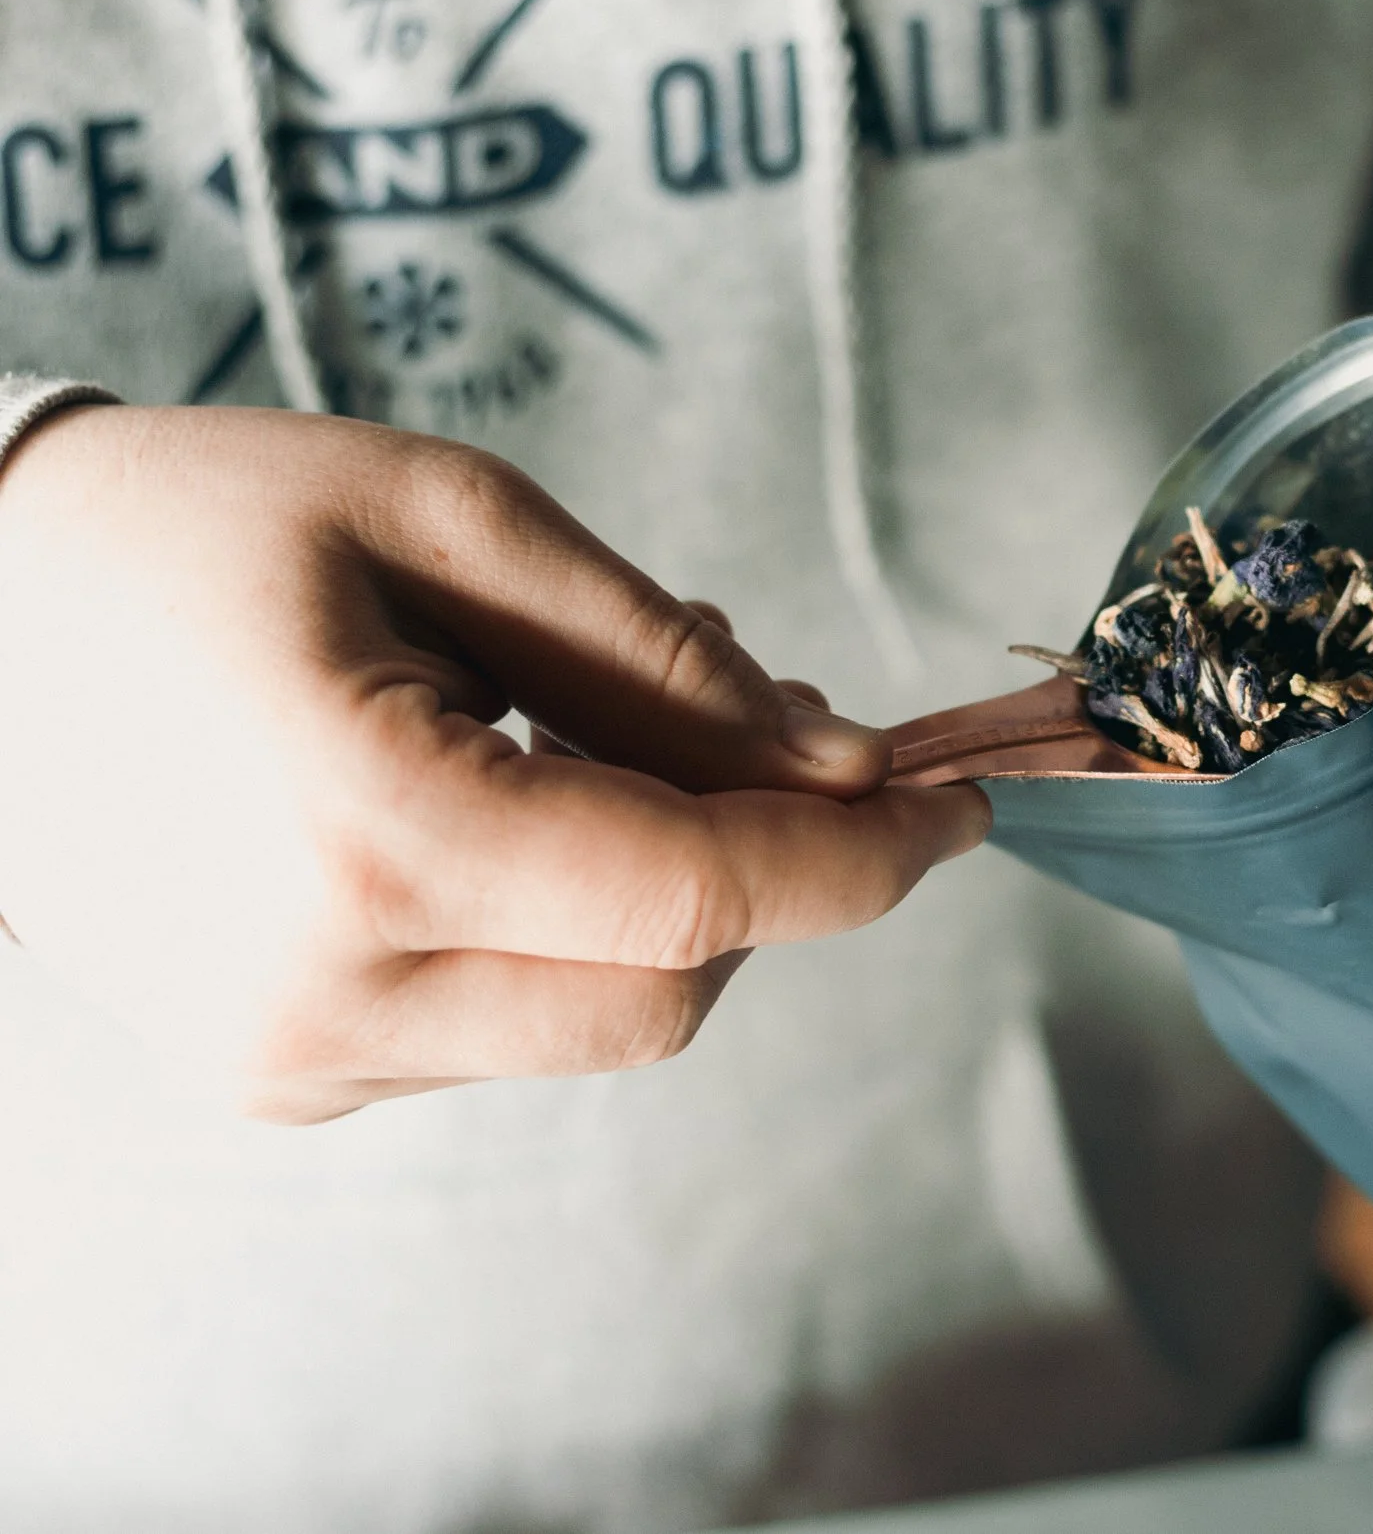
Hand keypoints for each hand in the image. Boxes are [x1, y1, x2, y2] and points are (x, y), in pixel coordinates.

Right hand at [0, 405, 987, 1122]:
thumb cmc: (195, 524)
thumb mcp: (450, 519)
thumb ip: (665, 659)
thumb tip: (835, 763)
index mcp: (367, 834)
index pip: (701, 900)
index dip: (860, 859)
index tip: (957, 807)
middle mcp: (324, 991)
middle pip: (671, 994)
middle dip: (762, 877)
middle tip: (766, 723)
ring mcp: (289, 1055)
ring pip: (596, 1022)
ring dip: (662, 900)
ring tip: (605, 734)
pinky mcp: (275, 1072)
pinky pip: (500, 1027)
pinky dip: (560, 931)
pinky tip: (509, 804)